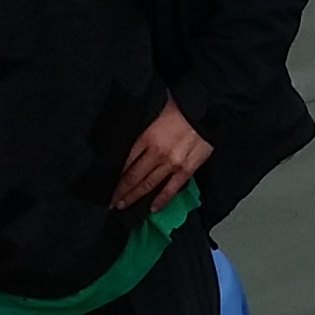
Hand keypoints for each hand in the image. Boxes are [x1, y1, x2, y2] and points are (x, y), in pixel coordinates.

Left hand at [112, 96, 210, 210]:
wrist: (207, 110)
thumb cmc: (182, 106)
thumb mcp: (155, 110)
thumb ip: (143, 124)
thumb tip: (131, 130)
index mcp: (147, 137)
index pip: (126, 161)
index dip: (115, 175)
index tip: (108, 183)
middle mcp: (156, 154)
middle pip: (133, 177)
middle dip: (120, 191)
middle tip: (110, 202)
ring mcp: (171, 164)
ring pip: (148, 185)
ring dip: (134, 197)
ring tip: (123, 205)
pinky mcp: (186, 170)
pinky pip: (171, 189)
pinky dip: (161, 200)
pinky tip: (152, 208)